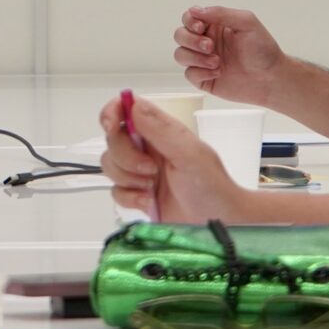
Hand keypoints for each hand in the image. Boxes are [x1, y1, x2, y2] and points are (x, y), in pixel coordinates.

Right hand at [95, 93, 241, 225]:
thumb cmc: (211, 186)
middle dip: (126, 157)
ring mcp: (140, 172)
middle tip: (151, 170)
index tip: (111, 128)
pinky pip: (115, 191)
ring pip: (110, 165)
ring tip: (153, 188)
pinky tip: (149, 202)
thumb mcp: (190, 154)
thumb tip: (133, 105)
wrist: (218, 223)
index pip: (126, 109)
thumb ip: (161, 130)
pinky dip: (130, 198)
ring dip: (129, 178)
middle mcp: (147, 148)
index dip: (112, 113)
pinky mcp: (136, 195)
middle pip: (112, 140)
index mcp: (160, 131)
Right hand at [171, 6, 284, 103]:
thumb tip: (196, 10)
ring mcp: (203, 61)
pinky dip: (200, 72)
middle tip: (211, 46)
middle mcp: (206, 41)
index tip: (201, 27)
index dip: (190, 21)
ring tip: (217, 62)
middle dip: (191, 40)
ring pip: (180, 54)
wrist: (271, 78)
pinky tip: (218, 73)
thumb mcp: (247, 23)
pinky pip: (189, 74)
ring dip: (195, 57)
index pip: (189, 18)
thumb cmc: (263, 49)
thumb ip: (222, 13)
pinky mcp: (203, 78)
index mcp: (214, 26)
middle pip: (180, 35)